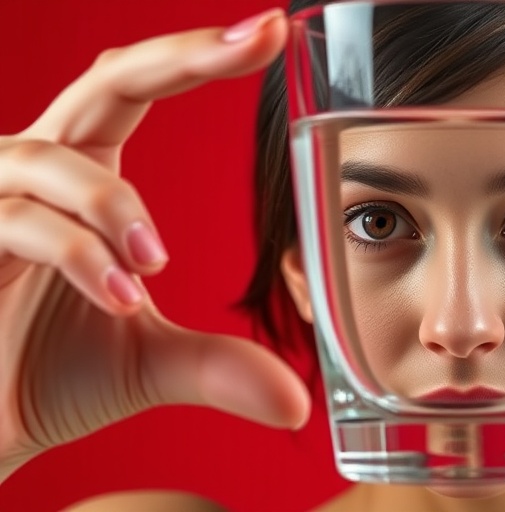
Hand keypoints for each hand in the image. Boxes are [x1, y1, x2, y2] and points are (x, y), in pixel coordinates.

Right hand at [0, 8, 309, 480]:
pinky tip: (121, 295)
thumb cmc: (43, 376)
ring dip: (113, 204)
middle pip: (103, 81)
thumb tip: (294, 402)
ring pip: (50, 159)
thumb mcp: (149, 363)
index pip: (136, 91)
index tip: (268, 30)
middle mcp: (34, 170)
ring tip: (153, 264)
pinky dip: (77, 253)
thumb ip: (219, 367)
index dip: (197, 56)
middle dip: (181, 58)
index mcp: (82, 174)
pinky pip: (16, 221)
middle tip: (255, 40)